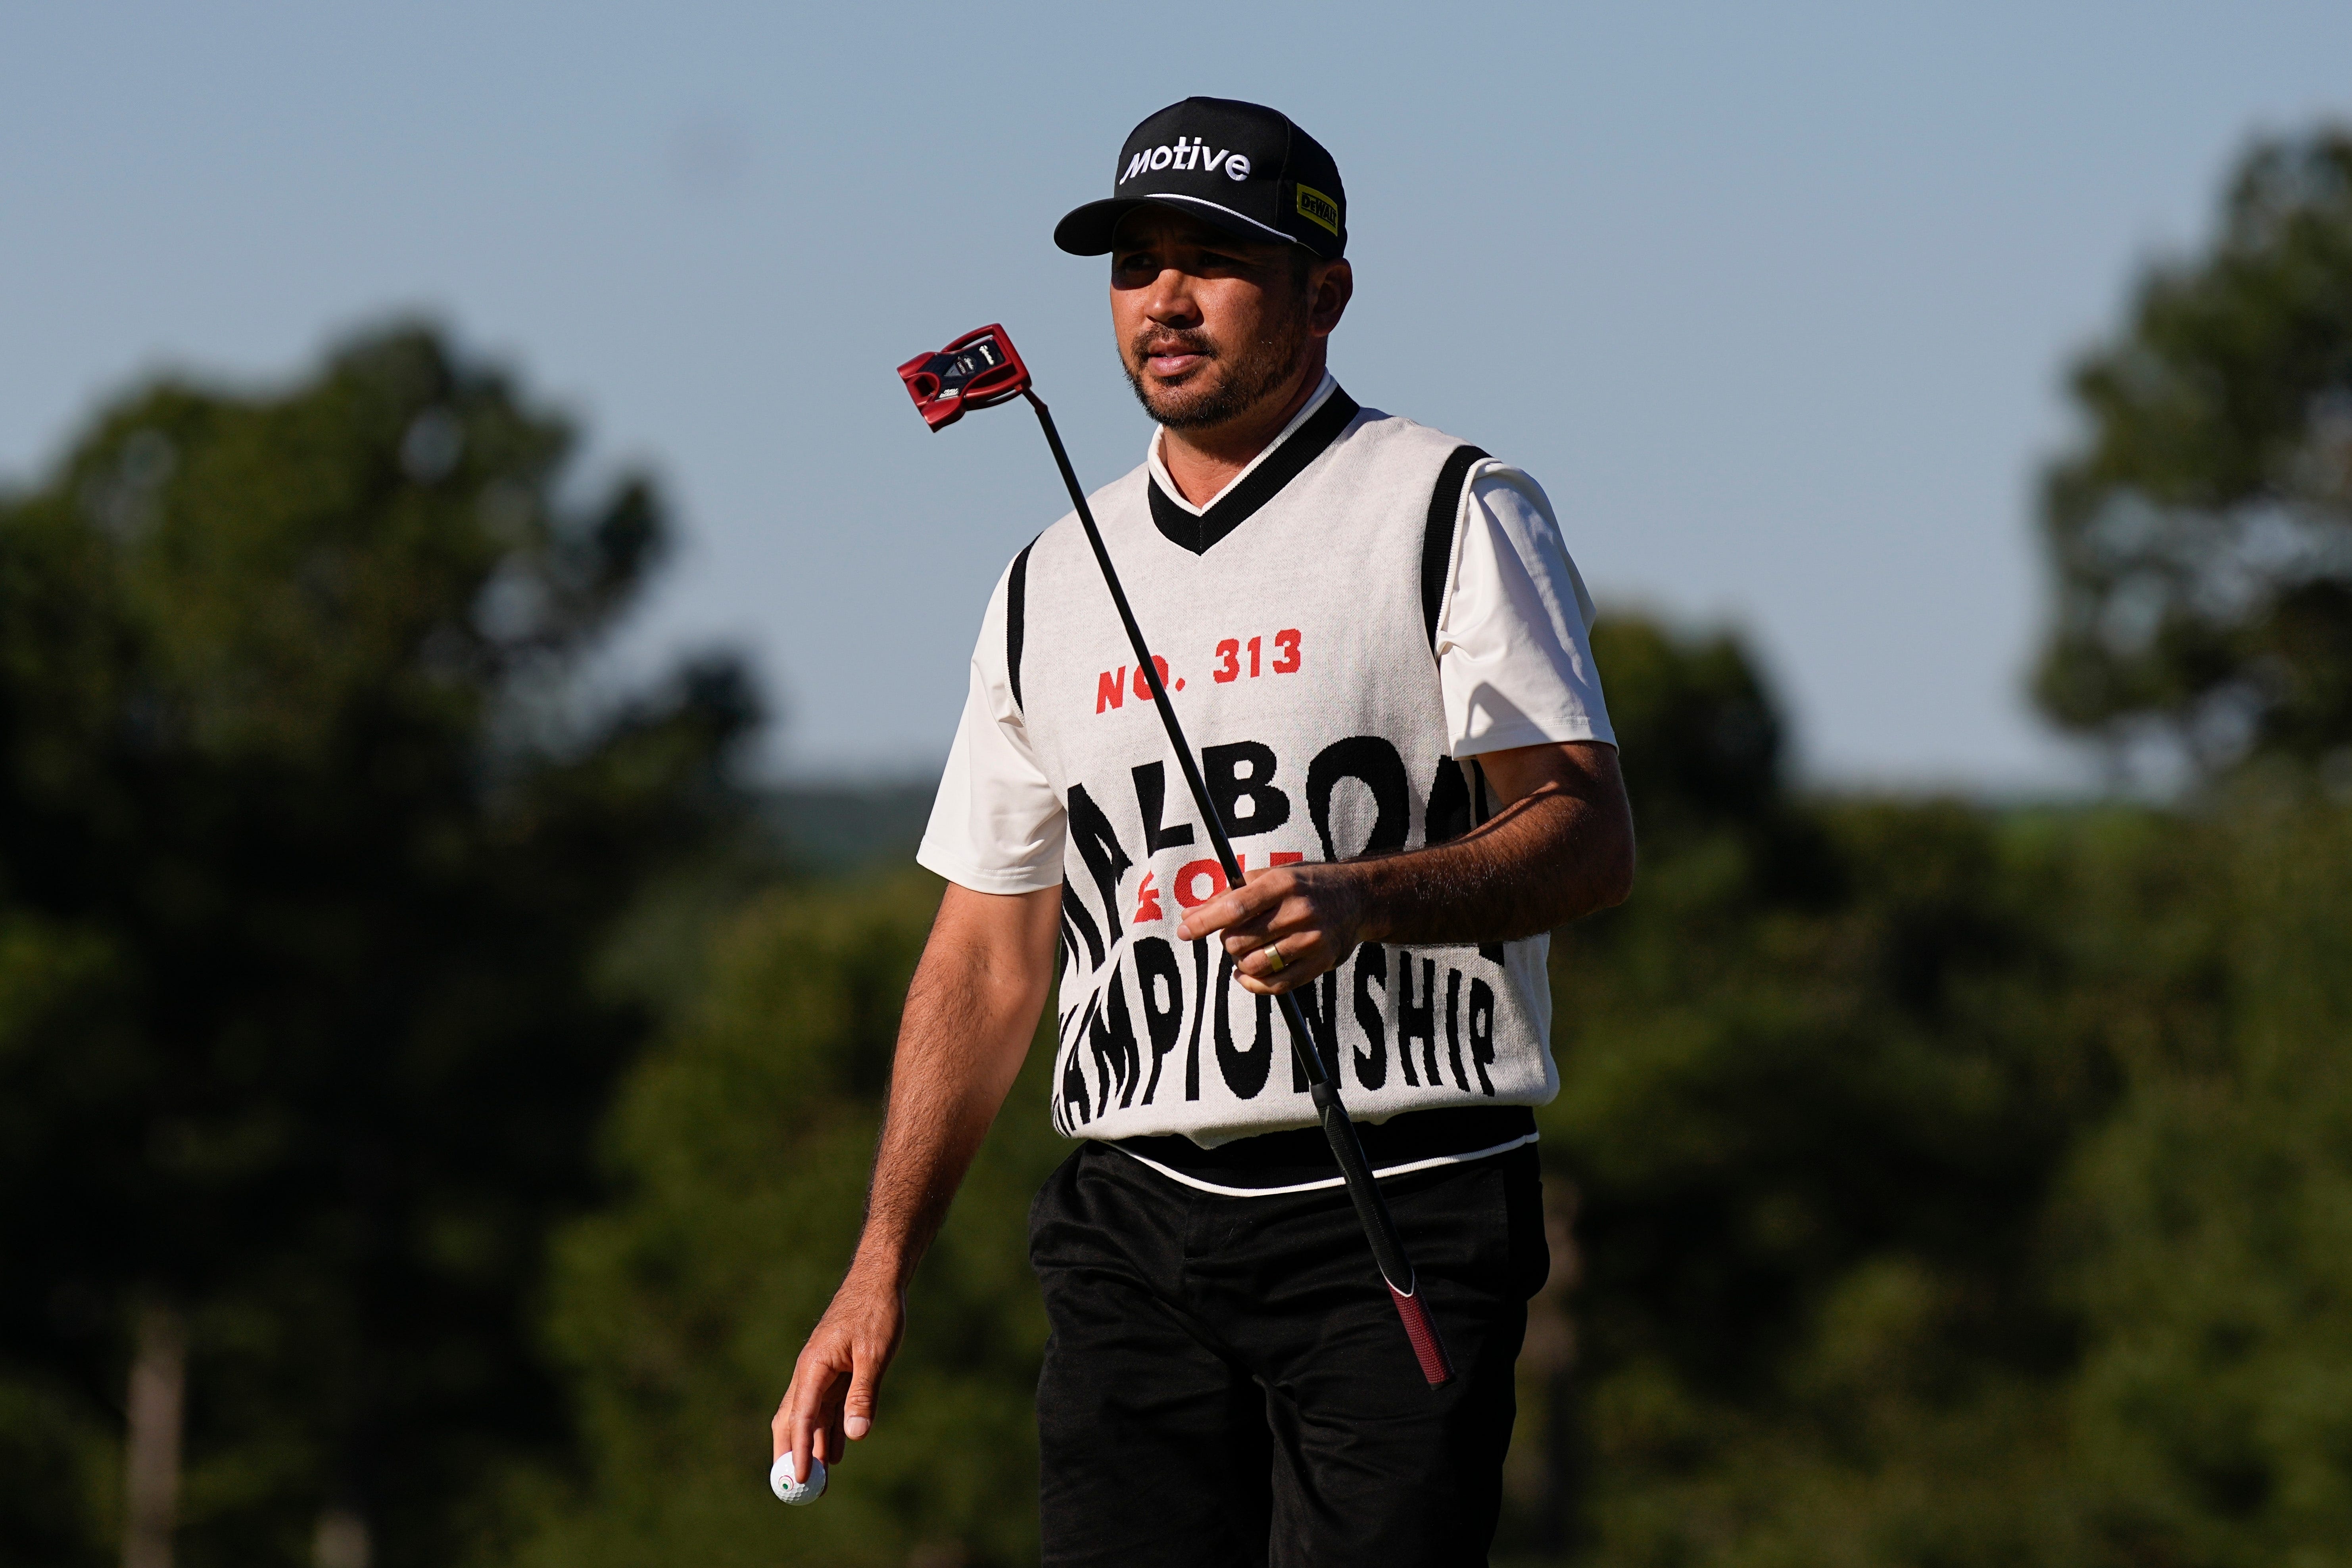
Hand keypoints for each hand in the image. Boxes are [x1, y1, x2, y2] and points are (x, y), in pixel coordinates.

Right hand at [772, 1271, 904, 1484]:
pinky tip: (836, 1453)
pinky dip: (829, 1431)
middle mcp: (811, 1371)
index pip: (802, 1416)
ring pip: (811, 1417)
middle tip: (801, 1489)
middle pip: (794, 1420)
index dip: (799, 1450)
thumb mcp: (875, 1353)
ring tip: (821, 1482)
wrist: (879, 1280)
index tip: (798, 1479)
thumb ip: (864, 1393)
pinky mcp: (835, 1371)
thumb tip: (856, 1434)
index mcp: (814, 1366)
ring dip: (815, 1447)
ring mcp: (822, 1372)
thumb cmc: (877, 1311)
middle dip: (795, 1454)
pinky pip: (827, 1407)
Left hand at [1174, 862, 1365, 994]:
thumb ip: (1227, 896)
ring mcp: (1311, 940)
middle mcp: (1298, 911)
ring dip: (1240, 962)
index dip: (1204, 923)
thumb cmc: (1302, 885)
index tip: (1183, 931)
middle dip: (1227, 941)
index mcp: (1282, 884)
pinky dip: (1253, 984)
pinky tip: (1249, 974)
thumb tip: (1187, 917)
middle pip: (1239, 940)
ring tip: (1247, 950)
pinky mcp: (1319, 963)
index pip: (1234, 908)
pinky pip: (1275, 985)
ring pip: (1254, 966)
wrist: (1356, 898)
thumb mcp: (1268, 877)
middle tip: (1236, 933)